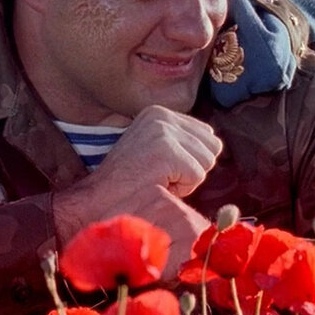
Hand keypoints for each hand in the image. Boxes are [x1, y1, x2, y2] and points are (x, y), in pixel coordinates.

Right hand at [53, 106, 219, 275]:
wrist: (97, 202)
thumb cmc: (127, 185)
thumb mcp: (155, 150)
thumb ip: (184, 141)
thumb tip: (216, 143)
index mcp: (159, 113)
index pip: (206, 134)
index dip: (188, 160)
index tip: (160, 168)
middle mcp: (162, 116)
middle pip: (212, 146)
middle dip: (192, 168)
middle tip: (159, 176)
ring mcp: (163, 132)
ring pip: (207, 161)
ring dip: (187, 179)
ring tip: (157, 180)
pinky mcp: (166, 151)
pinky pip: (198, 175)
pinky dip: (183, 188)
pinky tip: (157, 185)